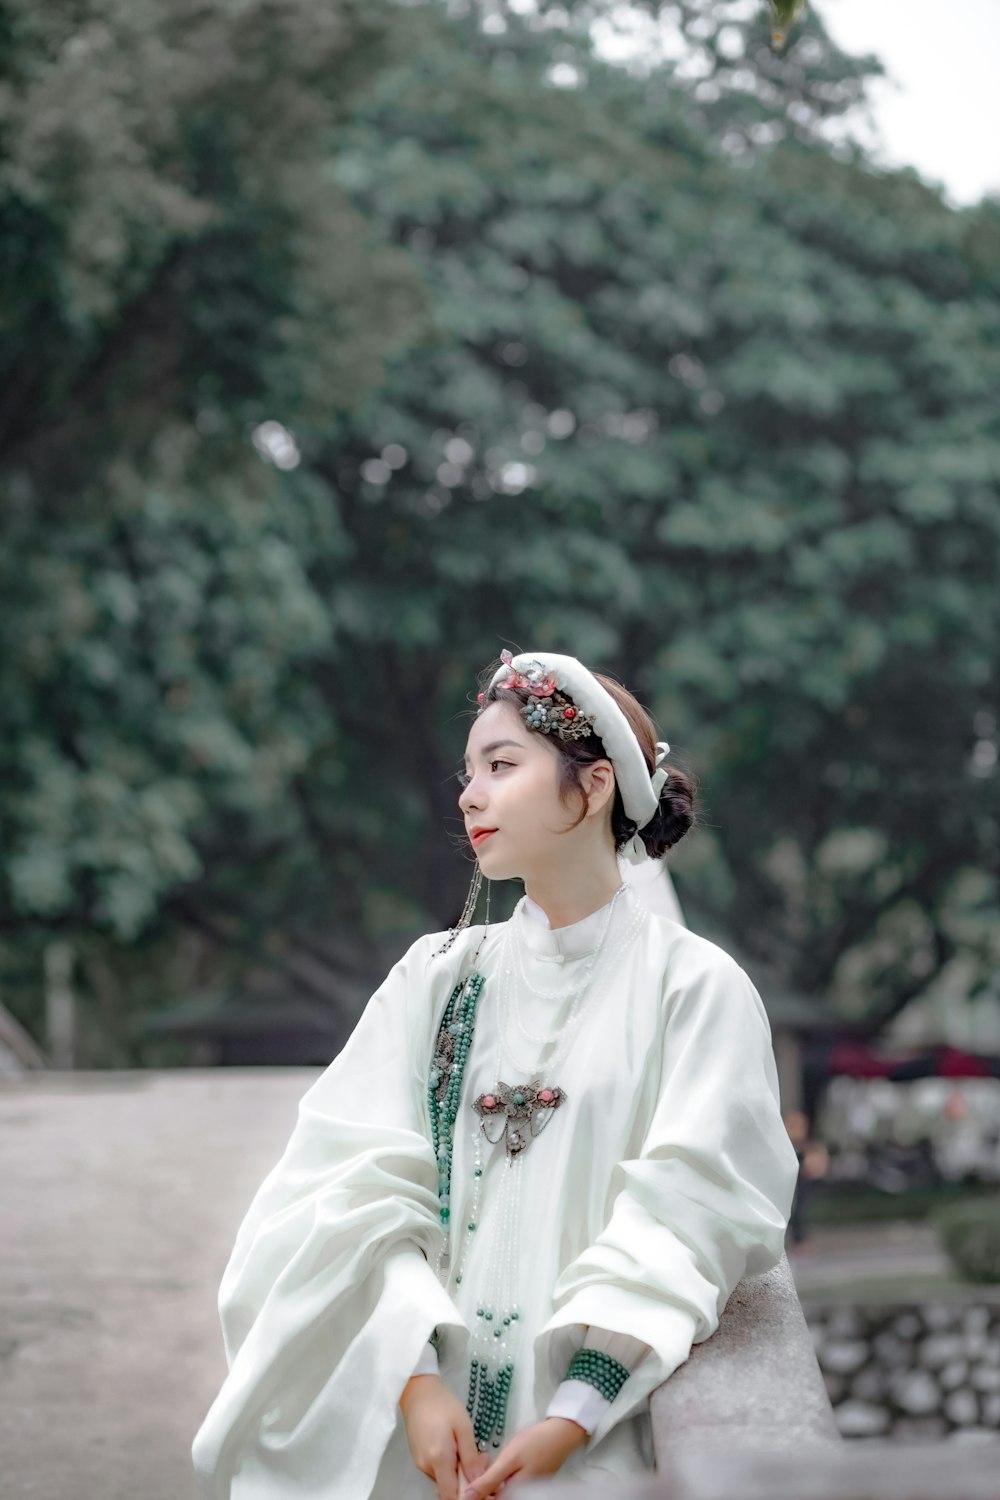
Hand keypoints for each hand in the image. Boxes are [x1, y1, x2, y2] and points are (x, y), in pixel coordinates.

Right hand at [399, 1374, 487, 1499]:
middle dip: (466, 1481)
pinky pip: (437, 1471)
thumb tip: (478, 1481)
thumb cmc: (443, 1406)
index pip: (451, 1495)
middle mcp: (426, 1467)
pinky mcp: (418, 1458)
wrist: (419, 1392)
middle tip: (481, 1460)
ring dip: (458, 1473)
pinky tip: (457, 1448)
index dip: (467, 1496)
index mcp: (439, 1459)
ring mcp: (420, 1463)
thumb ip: (470, 1457)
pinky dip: (449, 1467)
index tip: (481, 1485)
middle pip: (448, 1488)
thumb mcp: (463, 1427)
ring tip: (470, 1451)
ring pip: (443, 1480)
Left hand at [461, 1417, 587, 1498]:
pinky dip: (499, 1474)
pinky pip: (507, 1484)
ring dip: (489, 1478)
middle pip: (493, 1496)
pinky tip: (498, 1461)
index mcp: (513, 1495)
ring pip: (499, 1490)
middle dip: (482, 1483)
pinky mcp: (527, 1483)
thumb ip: (489, 1480)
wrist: (561, 1434)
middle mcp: (520, 1496)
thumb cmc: (537, 1444)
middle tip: (479, 1464)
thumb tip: (468, 1497)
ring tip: (486, 1460)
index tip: (468, 1476)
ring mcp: (525, 1491)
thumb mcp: (509, 1459)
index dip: (474, 1491)